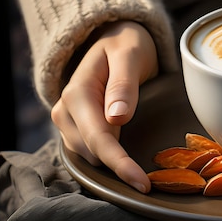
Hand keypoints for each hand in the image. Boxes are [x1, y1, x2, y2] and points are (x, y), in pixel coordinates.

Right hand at [51, 21, 158, 192]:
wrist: (114, 37)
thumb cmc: (126, 43)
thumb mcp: (129, 54)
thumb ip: (123, 84)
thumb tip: (117, 118)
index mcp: (77, 94)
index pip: (98, 139)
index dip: (120, 164)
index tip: (143, 183)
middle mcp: (65, 112)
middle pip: (93, 154)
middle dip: (121, 168)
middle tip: (155, 182)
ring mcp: (68, 123)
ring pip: (91, 158)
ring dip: (116, 165)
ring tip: (145, 171)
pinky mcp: (77, 129)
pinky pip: (92, 153)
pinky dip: (111, 160)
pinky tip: (130, 163)